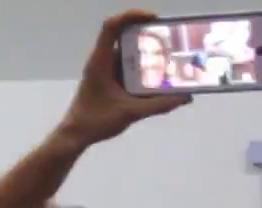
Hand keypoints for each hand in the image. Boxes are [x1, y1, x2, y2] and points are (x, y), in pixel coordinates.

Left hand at [59, 10, 191, 147]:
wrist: (75, 136)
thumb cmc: (95, 122)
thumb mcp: (129, 113)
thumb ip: (158, 105)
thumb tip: (186, 97)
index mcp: (100, 61)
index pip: (111, 27)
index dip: (131, 16)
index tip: (154, 18)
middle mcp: (103, 61)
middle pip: (126, 37)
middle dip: (150, 35)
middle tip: (173, 40)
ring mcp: (106, 69)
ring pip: (130, 53)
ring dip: (149, 53)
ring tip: (174, 56)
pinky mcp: (111, 79)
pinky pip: (130, 66)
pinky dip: (145, 67)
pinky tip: (163, 75)